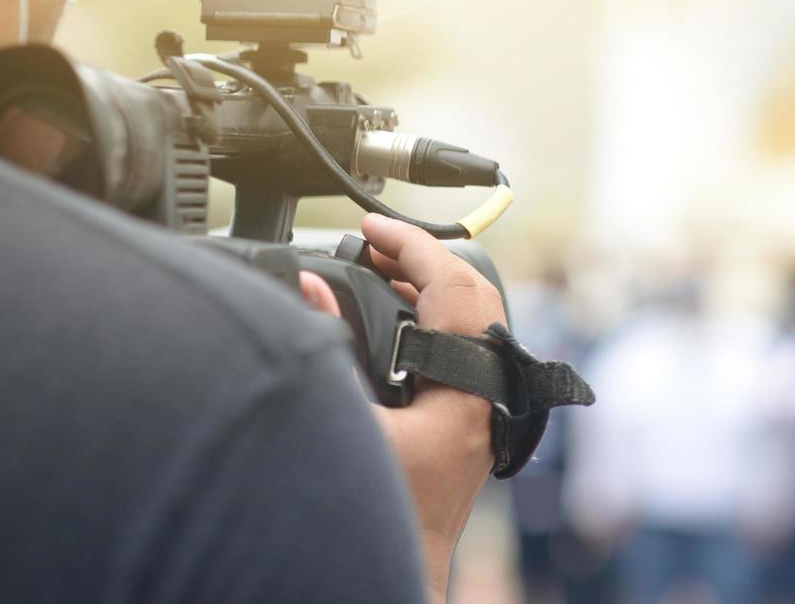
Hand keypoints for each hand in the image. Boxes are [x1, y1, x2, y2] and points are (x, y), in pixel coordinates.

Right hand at [299, 214, 504, 603]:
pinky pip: (462, 348)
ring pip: (473, 322)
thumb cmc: (375, 516)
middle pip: (475, 297)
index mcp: (463, 397)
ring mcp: (479, 414)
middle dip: (424, 256)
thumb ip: (324, 351)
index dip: (410, 244)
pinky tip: (393, 314)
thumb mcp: (340, 424)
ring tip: (379, 267)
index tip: (372, 225)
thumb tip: (312, 289)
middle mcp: (482, 402)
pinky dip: (433, 317)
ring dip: (430, 286)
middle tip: (375, 240)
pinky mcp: (466, 425)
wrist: (396, 574)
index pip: (453, 288)